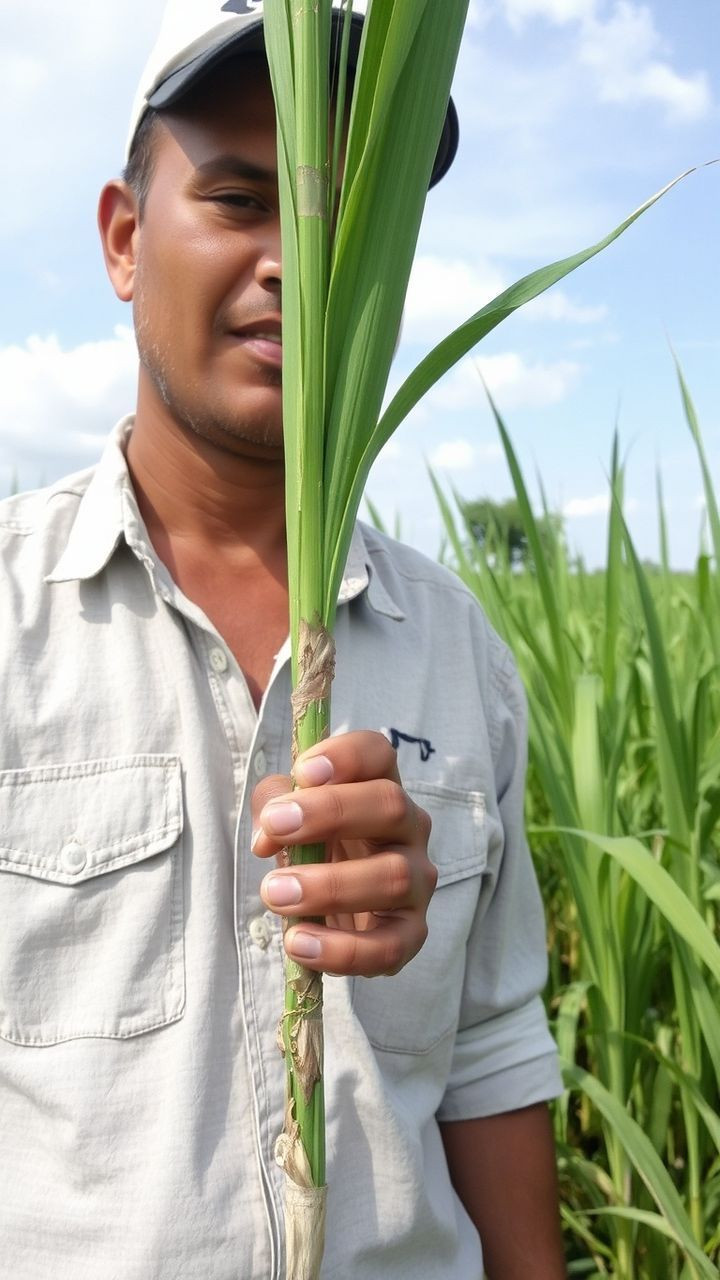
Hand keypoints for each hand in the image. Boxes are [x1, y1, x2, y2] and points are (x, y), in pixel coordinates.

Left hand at [251, 730, 435, 976]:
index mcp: (378, 788)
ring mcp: (417, 883)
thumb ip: (273, 806)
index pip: (378, 754)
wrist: (332, 914)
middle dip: (330, 813)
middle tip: (275, 827)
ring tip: (275, 894)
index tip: (302, 771)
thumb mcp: (286, 819)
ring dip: (329, 886)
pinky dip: (341, 949)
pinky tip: (298, 943)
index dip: (345, 756)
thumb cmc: (311, 851)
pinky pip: (388, 947)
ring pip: (393, 877)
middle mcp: (409, 830)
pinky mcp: (410, 936)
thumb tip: (268, 834)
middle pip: (390, 805)